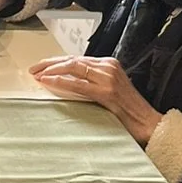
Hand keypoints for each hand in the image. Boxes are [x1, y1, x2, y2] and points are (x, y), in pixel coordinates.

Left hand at [30, 54, 162, 145]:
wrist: (148, 124)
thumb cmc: (128, 112)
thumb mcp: (109, 90)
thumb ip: (92, 83)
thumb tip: (68, 83)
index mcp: (109, 64)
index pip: (77, 58)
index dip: (56, 62)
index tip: (41, 67)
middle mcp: (109, 66)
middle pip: (72, 59)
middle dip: (50, 64)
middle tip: (33, 69)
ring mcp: (109, 78)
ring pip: (74, 67)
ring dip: (52, 71)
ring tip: (37, 75)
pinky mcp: (107, 92)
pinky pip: (78, 84)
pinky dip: (61, 82)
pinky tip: (48, 82)